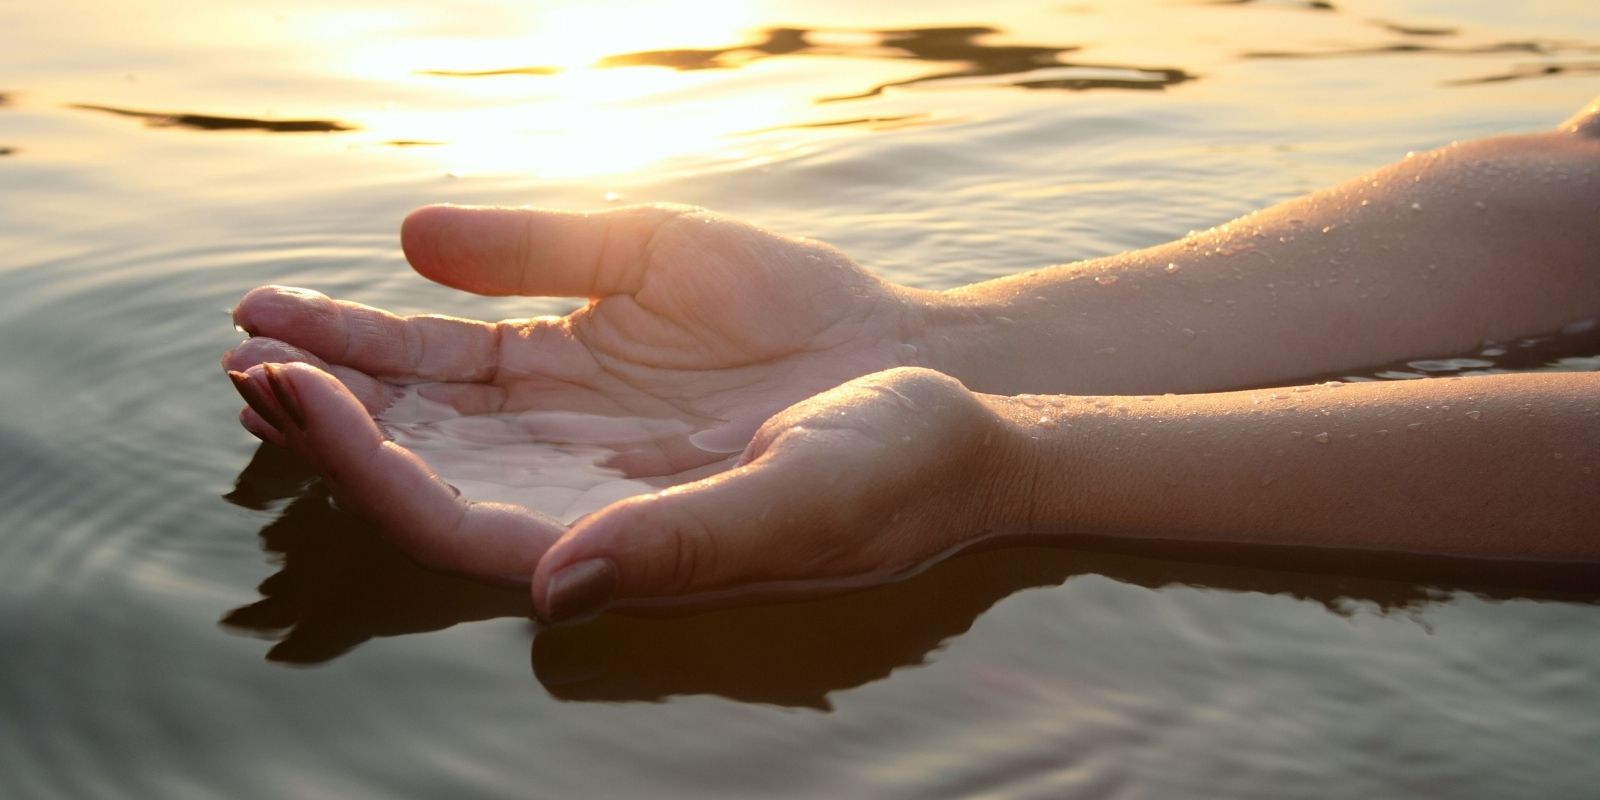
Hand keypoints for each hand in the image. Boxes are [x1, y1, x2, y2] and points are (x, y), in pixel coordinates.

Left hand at [223, 205, 953, 598]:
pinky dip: (407, 322)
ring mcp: (578, 419)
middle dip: (324, 422)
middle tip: (247, 359)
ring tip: (261, 326)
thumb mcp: (803, 502)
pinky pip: (480, 339)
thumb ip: (683, 543)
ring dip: (345, 370)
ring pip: (431, 403)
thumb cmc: (894, 469)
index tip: (296, 393)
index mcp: (610, 541)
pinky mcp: (598, 350)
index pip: (451, 521)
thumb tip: (551, 589)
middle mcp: (573, 485)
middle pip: (415, 467)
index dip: (364, 468)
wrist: (944, 395)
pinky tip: (349, 300)